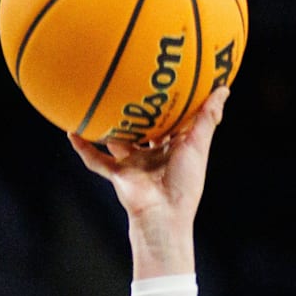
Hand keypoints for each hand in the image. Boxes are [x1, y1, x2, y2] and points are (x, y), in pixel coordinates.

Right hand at [69, 86, 229, 228]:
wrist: (162, 213)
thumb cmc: (185, 182)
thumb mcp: (198, 144)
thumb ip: (208, 117)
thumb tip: (223, 89)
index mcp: (176, 148)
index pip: (174, 121)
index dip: (173, 105)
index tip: (169, 81)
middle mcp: (154, 154)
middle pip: (144, 128)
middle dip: (139, 112)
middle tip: (130, 85)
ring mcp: (134, 163)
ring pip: (117, 140)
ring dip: (108, 126)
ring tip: (97, 103)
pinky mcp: (118, 173)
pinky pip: (95, 159)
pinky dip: (83, 148)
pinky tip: (71, 131)